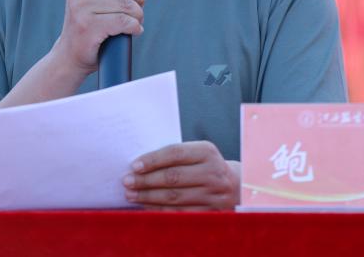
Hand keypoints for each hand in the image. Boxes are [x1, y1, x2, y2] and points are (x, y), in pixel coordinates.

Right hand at [50, 0, 155, 77]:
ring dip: (138, 15)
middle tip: (137, 11)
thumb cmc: (92, 25)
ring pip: (127, 4)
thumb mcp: (106, 1)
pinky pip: (123, 21)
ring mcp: (81, 8)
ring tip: (135, 22)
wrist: (70, 55)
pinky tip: (133, 30)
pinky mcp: (88, 27)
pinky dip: (135, 26)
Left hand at [123, 142, 239, 210]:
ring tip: (131, 195)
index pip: (175, 153)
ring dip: (149, 197)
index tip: (134, 166)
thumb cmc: (205, 166)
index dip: (153, 160)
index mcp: (206, 152)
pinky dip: (160, 209)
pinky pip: (180, 212)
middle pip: (173, 177)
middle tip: (127, 181)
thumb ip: (175, 156)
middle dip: (146, 180)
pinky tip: (146, 206)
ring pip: (175, 197)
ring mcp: (212, 194)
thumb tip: (140, 165)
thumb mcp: (197, 153)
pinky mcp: (210, 212)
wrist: (236, 186)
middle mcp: (212, 172)